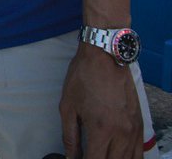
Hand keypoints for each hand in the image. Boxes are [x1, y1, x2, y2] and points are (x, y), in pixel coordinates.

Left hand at [59, 43, 143, 157]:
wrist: (105, 58)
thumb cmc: (83, 79)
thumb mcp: (67, 107)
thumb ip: (70, 137)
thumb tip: (70, 157)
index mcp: (100, 129)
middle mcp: (121, 133)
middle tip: (88, 158)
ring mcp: (134, 130)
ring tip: (101, 157)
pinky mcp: (140, 125)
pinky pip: (140, 152)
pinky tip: (119, 158)